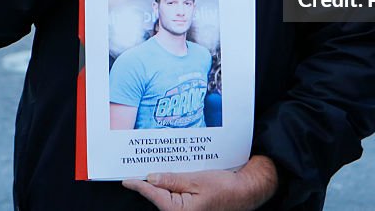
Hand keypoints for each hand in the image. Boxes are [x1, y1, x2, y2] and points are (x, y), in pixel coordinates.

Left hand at [122, 155, 277, 210]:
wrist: (247, 191)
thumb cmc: (226, 188)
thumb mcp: (197, 179)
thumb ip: (172, 180)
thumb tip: (151, 178)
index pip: (154, 195)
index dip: (139, 185)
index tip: (126, 179)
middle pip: (159, 196)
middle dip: (150, 182)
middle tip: (139, 167)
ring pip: (168, 195)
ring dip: (162, 183)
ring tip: (155, 167)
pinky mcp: (193, 207)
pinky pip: (178, 196)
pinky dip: (173, 185)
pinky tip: (172, 173)